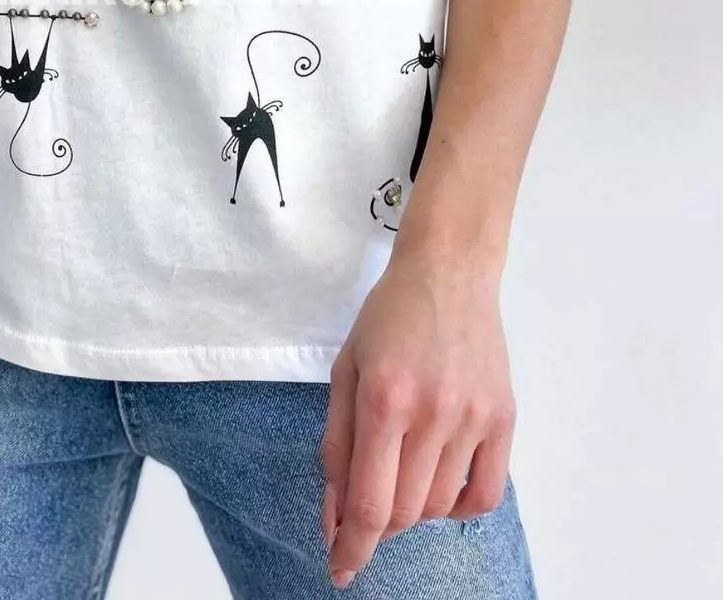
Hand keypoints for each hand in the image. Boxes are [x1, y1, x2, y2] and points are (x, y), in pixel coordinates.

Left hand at [320, 250, 515, 587]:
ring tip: (401, 467)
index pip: (370, 503)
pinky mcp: (505, 418)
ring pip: (439, 507)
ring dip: (412, 507)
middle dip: (377, 522)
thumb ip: (337, 446)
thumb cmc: (387, 317)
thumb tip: (337, 517)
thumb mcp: (345, 371)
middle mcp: (433, 412)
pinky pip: (485, 494)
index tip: (339, 569)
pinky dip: (457, 506)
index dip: (352, 547)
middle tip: (367, 497)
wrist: (449, 272)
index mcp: (384, 399)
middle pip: (404, 512)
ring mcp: (475, 417)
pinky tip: (440, 485)